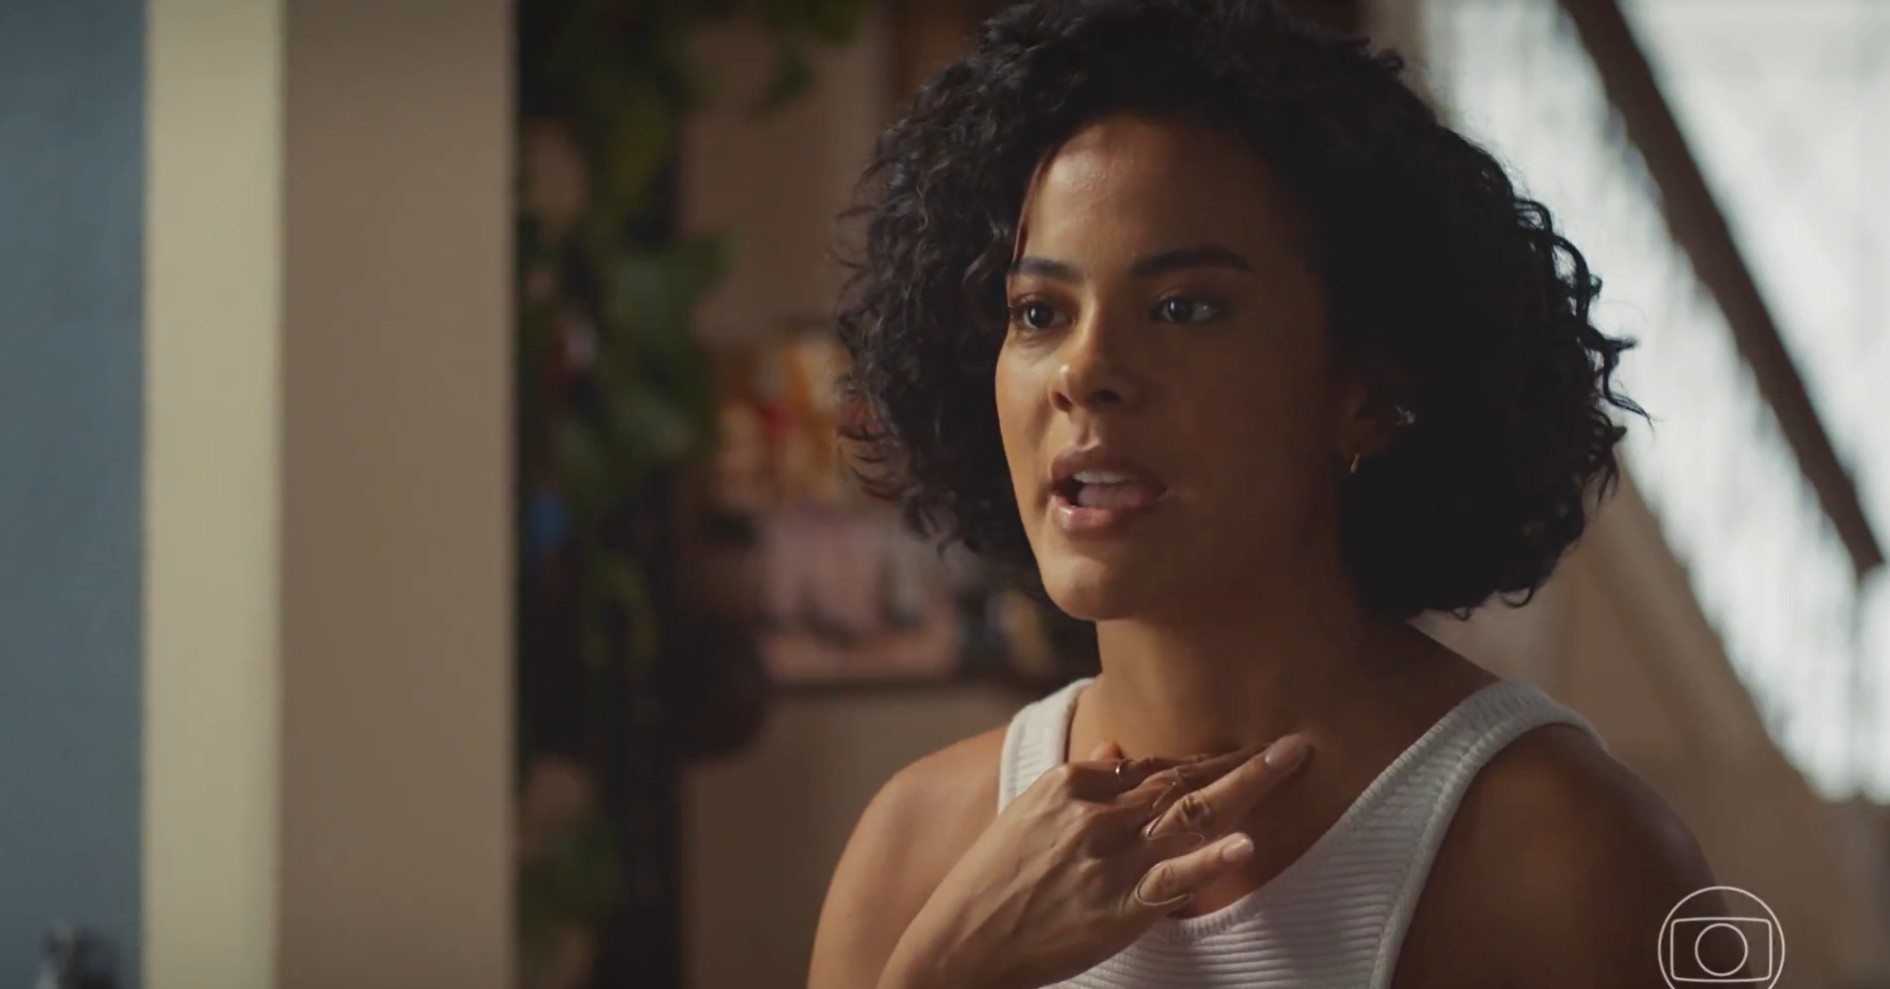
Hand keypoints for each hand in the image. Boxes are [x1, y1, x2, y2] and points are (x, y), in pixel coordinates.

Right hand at [878, 734, 1311, 988]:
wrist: (958, 942)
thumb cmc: (990, 880)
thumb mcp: (1028, 814)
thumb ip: (1079, 780)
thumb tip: (1118, 748)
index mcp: (1070, 784)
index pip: (1152, 766)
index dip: (1203, 761)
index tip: (1240, 756)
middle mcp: (1093, 813)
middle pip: (1181, 780)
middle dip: (1240, 761)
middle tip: (1295, 746)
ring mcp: (1107, 859)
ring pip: (1190, 814)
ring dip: (1246, 785)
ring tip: (1291, 762)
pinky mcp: (1117, 908)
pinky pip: (1173, 880)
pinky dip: (1211, 862)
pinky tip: (1246, 844)